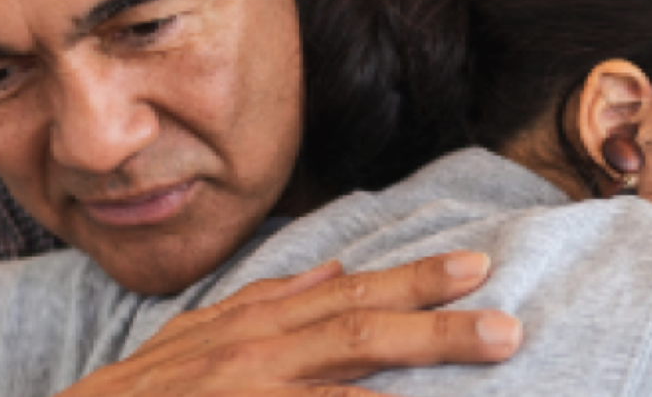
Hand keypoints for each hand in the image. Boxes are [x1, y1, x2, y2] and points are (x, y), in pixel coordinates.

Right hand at [58, 251, 521, 396]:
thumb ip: (269, 299)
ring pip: (349, 371)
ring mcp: (250, 391)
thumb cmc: (145, 392)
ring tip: (488, 349)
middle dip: (438, 319)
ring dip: (422, 354)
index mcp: (256, 322)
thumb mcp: (201, 333)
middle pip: (362, 325)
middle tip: (506, 324)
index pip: (349, 292)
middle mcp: (258, 350)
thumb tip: (332, 268)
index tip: (475, 267)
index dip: (414, 279)